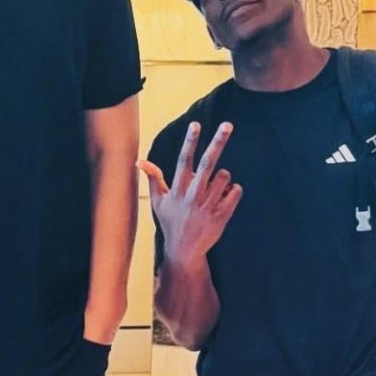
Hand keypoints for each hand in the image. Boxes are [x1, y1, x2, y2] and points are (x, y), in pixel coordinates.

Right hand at [138, 121, 241, 261]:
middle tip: (227, 125)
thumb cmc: (171, 222)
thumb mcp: (159, 201)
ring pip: (224, 176)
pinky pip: (236, 192)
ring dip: (223, 176)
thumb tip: (139, 161)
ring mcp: (209, 206)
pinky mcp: (223, 215)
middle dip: (218, 142)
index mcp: (178, 190)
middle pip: (208, 164)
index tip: (196, 124)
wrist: (185, 251)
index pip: (184, 160)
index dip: (190, 141)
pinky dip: (233, 189)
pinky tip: (225, 196)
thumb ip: (153, 178)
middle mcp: (194, 196)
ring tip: (215, 186)